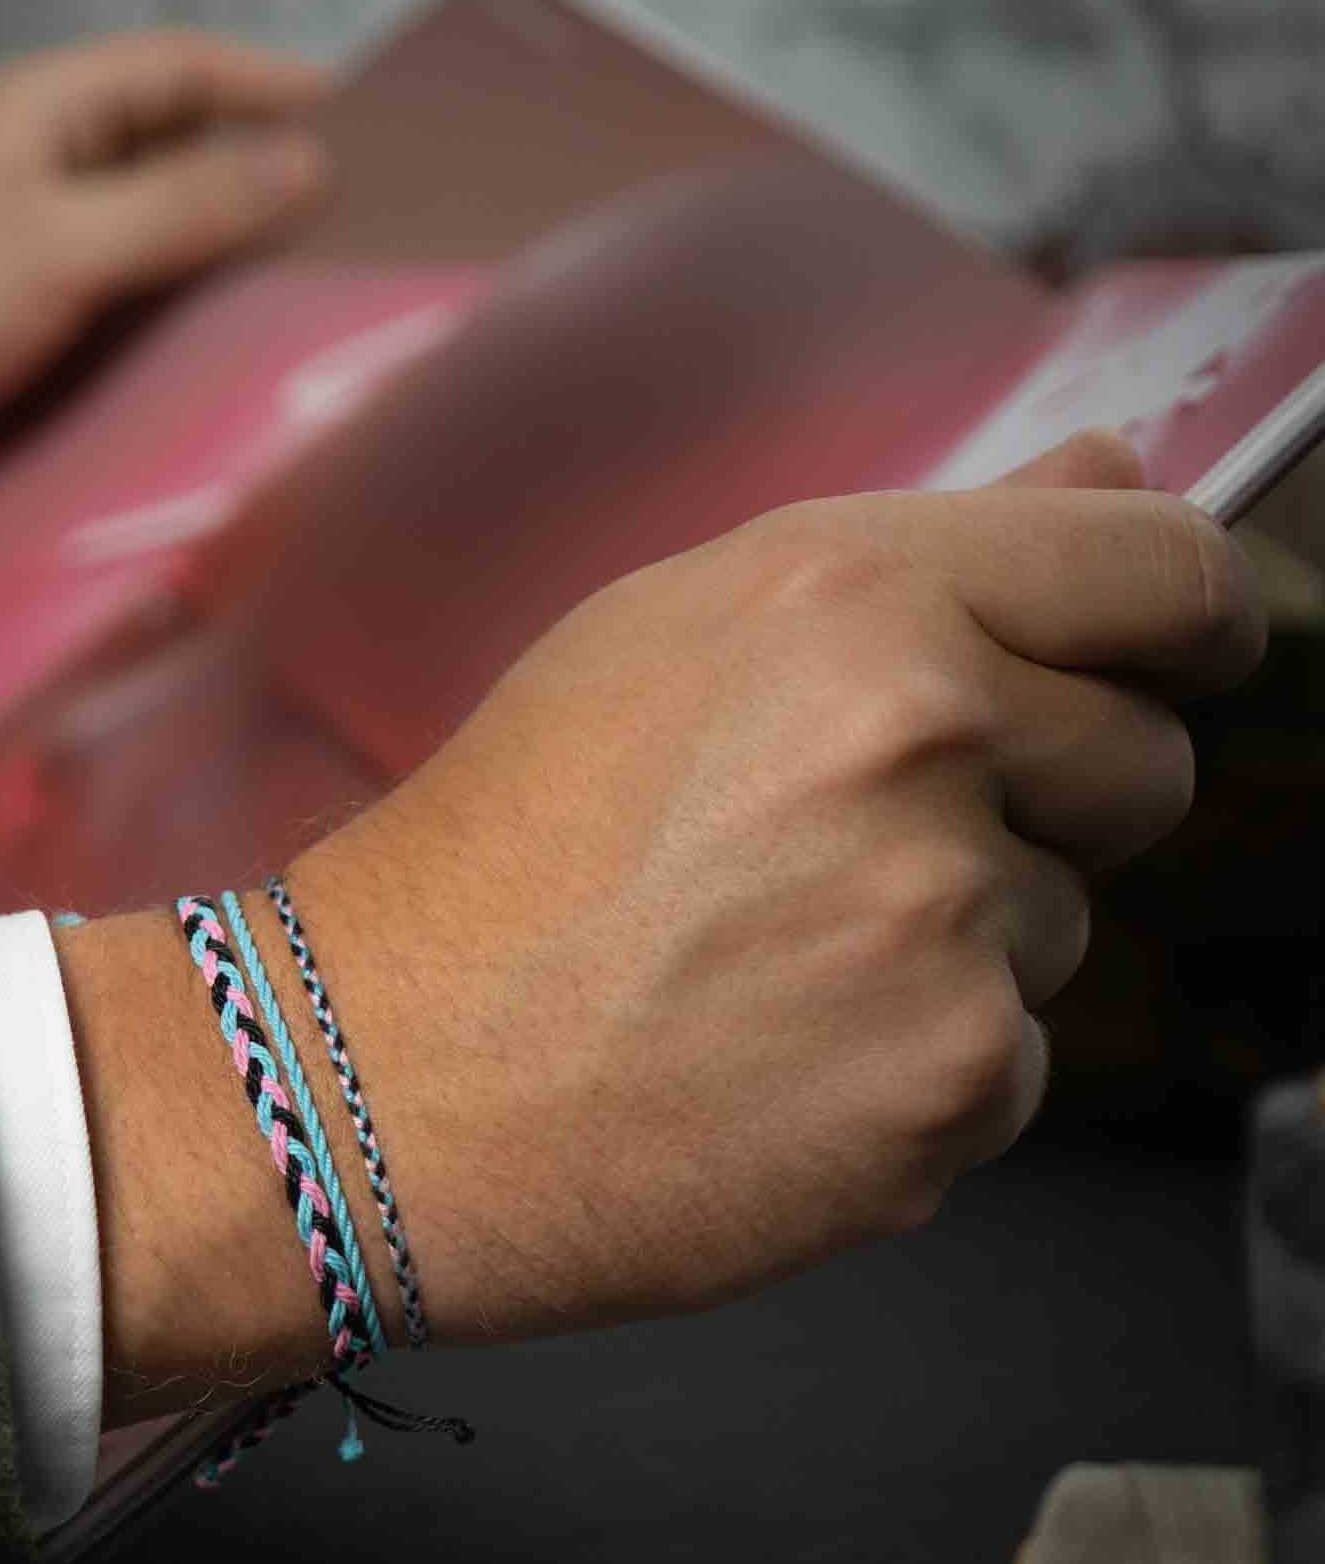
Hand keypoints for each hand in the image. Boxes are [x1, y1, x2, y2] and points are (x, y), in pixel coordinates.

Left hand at [0, 32, 328, 666]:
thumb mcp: (52, 243)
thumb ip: (181, 205)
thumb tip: (307, 163)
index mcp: (30, 115)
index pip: (172, 71)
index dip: (265, 84)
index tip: (363, 122)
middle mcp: (25, 178)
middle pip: (164, 160)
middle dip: (255, 185)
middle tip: (360, 229)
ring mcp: (12, 269)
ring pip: (141, 253)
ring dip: (216, 273)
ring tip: (317, 305)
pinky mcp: (2, 353)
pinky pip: (108, 330)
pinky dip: (166, 341)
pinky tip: (224, 377)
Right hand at [277, 432, 1262, 1341]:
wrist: (381, 1072)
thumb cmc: (501, 846)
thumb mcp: (667, 633)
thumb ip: (911, 552)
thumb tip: (1114, 472)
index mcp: (854, 599)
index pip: (1159, 573)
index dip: (1182, 620)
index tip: (1172, 657)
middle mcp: (926, 743)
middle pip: (1140, 765)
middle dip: (1041, 803)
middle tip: (852, 845)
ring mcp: (944, 928)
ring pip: (1058, 925)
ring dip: (952, 944)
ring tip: (762, 961)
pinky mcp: (946, 1091)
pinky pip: (1006, 1062)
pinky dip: (912, 1068)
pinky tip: (770, 1061)